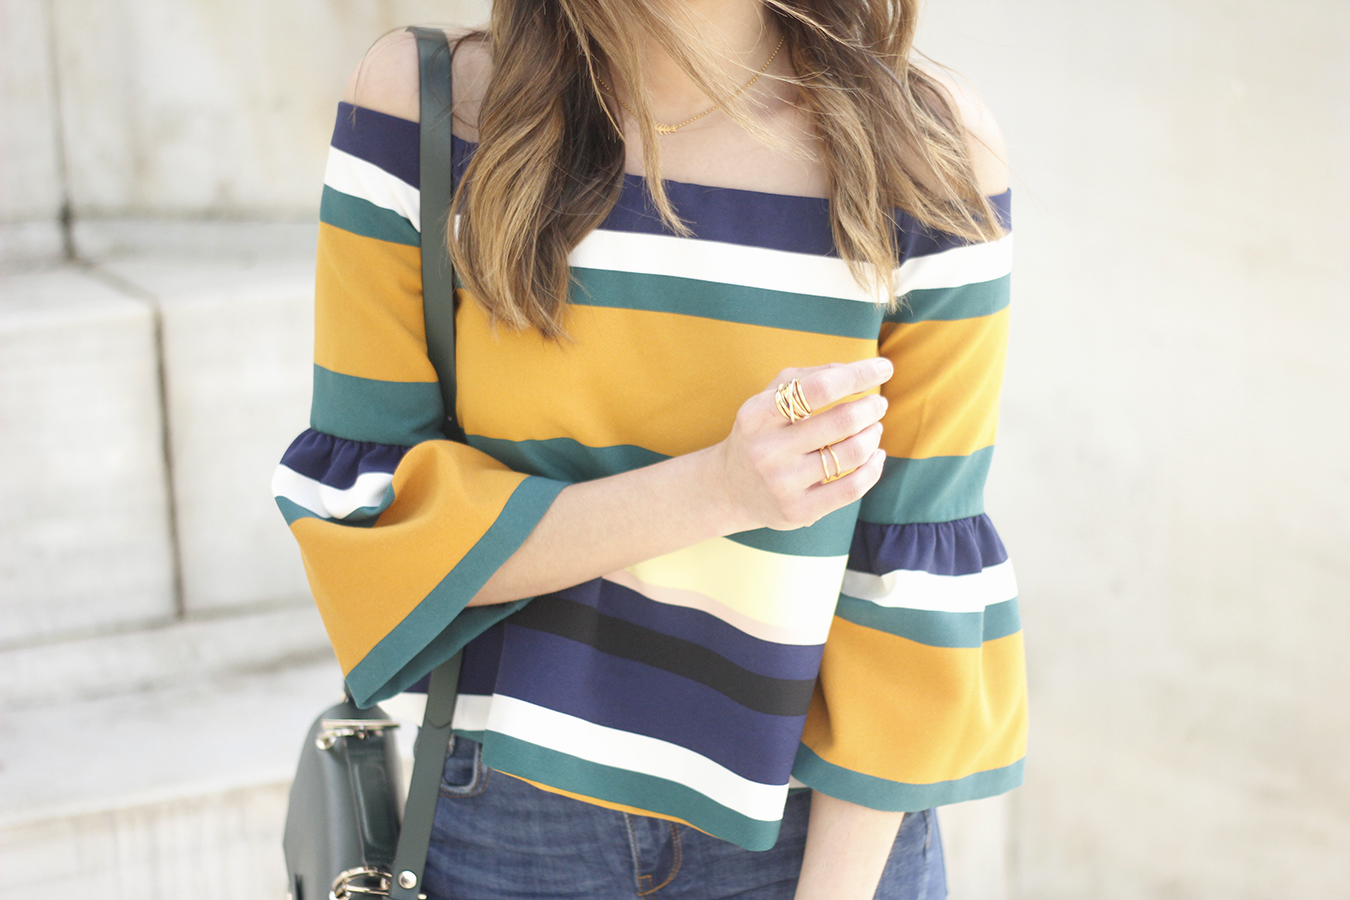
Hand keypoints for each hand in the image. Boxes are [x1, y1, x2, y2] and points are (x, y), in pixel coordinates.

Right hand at [711, 358, 891, 531]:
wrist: (730, 489)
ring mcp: (782, 484)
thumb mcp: (769, 398)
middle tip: (877, 404)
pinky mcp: (798, 511)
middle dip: (871, 407)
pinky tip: (876, 456)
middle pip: (842, 420)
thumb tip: (857, 372)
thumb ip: (808, 378)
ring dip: (874, 434)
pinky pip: (852, 488)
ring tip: (874, 428)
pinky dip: (874, 468)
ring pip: (852, 453)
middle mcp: (767, 450)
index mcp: (757, 414)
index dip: (858, 375)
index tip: (883, 367)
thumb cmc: (761, 433)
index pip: (819, 388)